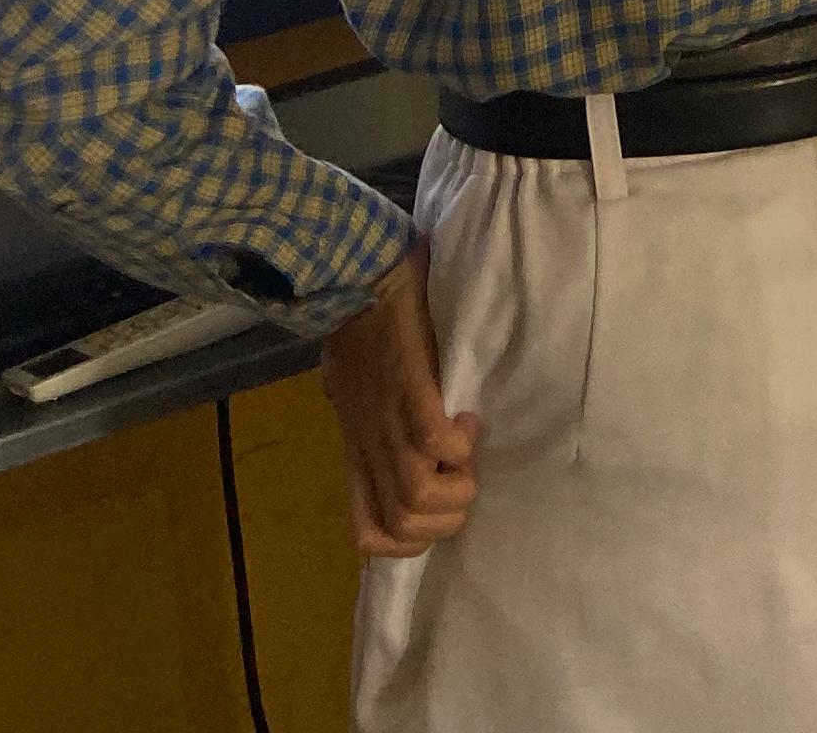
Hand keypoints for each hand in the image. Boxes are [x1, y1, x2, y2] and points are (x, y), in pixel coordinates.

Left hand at [319, 244, 481, 557]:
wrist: (354, 273)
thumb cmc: (355, 321)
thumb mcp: (349, 382)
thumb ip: (365, 408)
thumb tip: (376, 414)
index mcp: (358, 447)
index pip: (368, 534)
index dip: (406, 542)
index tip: (435, 503)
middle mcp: (370, 446)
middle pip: (404, 525)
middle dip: (445, 517)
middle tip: (461, 475)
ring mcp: (387, 422)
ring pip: (418, 499)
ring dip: (457, 487)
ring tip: (467, 449)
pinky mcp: (409, 391)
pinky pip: (434, 445)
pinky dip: (458, 445)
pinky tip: (466, 416)